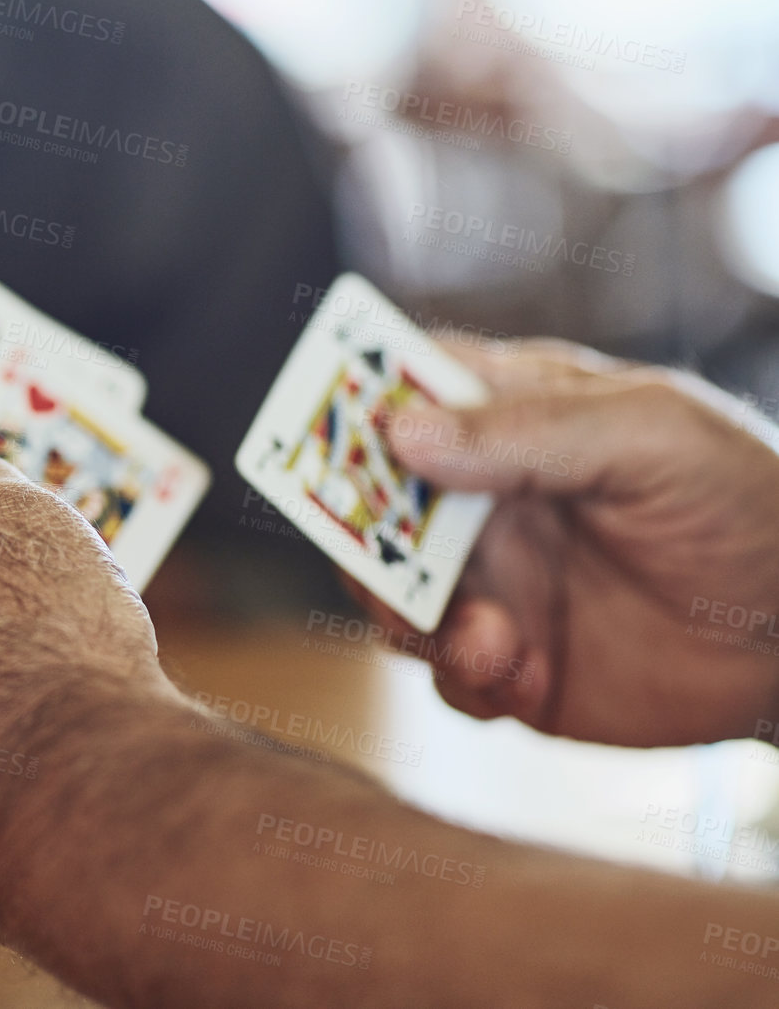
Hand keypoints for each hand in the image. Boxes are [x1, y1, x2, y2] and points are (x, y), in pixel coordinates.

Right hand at [360, 339, 778, 746]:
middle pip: (368, 503)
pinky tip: (525, 675)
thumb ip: (528, 432)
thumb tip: (400, 431)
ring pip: (388, 596)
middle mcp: (481, 496)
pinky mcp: (507, 662)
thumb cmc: (745, 500)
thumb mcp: (648, 438)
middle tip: (386, 567)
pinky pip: (443, 677)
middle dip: (360, 537)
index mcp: (511, 414)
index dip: (352, 406)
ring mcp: (488, 581)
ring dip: (416, 621)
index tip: (331, 440)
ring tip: (490, 642)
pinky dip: (466, 680)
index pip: (403, 389)